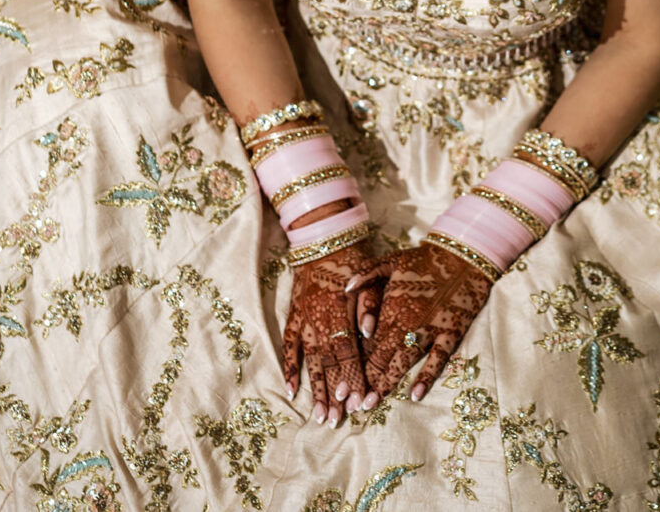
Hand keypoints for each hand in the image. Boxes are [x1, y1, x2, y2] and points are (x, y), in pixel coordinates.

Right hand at [283, 241, 384, 424]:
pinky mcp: (294, 315)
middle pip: (327, 362)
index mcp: (340, 309)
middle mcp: (318, 317)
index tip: (358, 401)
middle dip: (333, 393)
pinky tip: (291, 388)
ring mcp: (303, 318)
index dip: (352, 376)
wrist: (323, 237)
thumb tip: (370, 332)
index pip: (347, 350)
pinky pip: (289, 344)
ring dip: (315, 388)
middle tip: (336, 420)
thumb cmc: (353, 257)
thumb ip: (370, 305)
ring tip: (319, 415)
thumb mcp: (369, 276)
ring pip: (309, 359)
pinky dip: (290, 366)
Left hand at [347, 242, 493, 401]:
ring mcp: (429, 329)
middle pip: (380, 357)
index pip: (366, 342)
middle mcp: (406, 321)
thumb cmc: (424, 259)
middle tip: (351, 404)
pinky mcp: (450, 333)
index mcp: (390, 306)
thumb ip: (366, 274)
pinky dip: (426, 377)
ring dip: (387, 383)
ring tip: (372, 404)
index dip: (353, 363)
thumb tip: (344, 289)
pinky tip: (416, 395)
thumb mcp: (390, 260)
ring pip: (403, 361)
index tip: (341, 382)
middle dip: (365, 381)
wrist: (463, 256)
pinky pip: (437, 359)